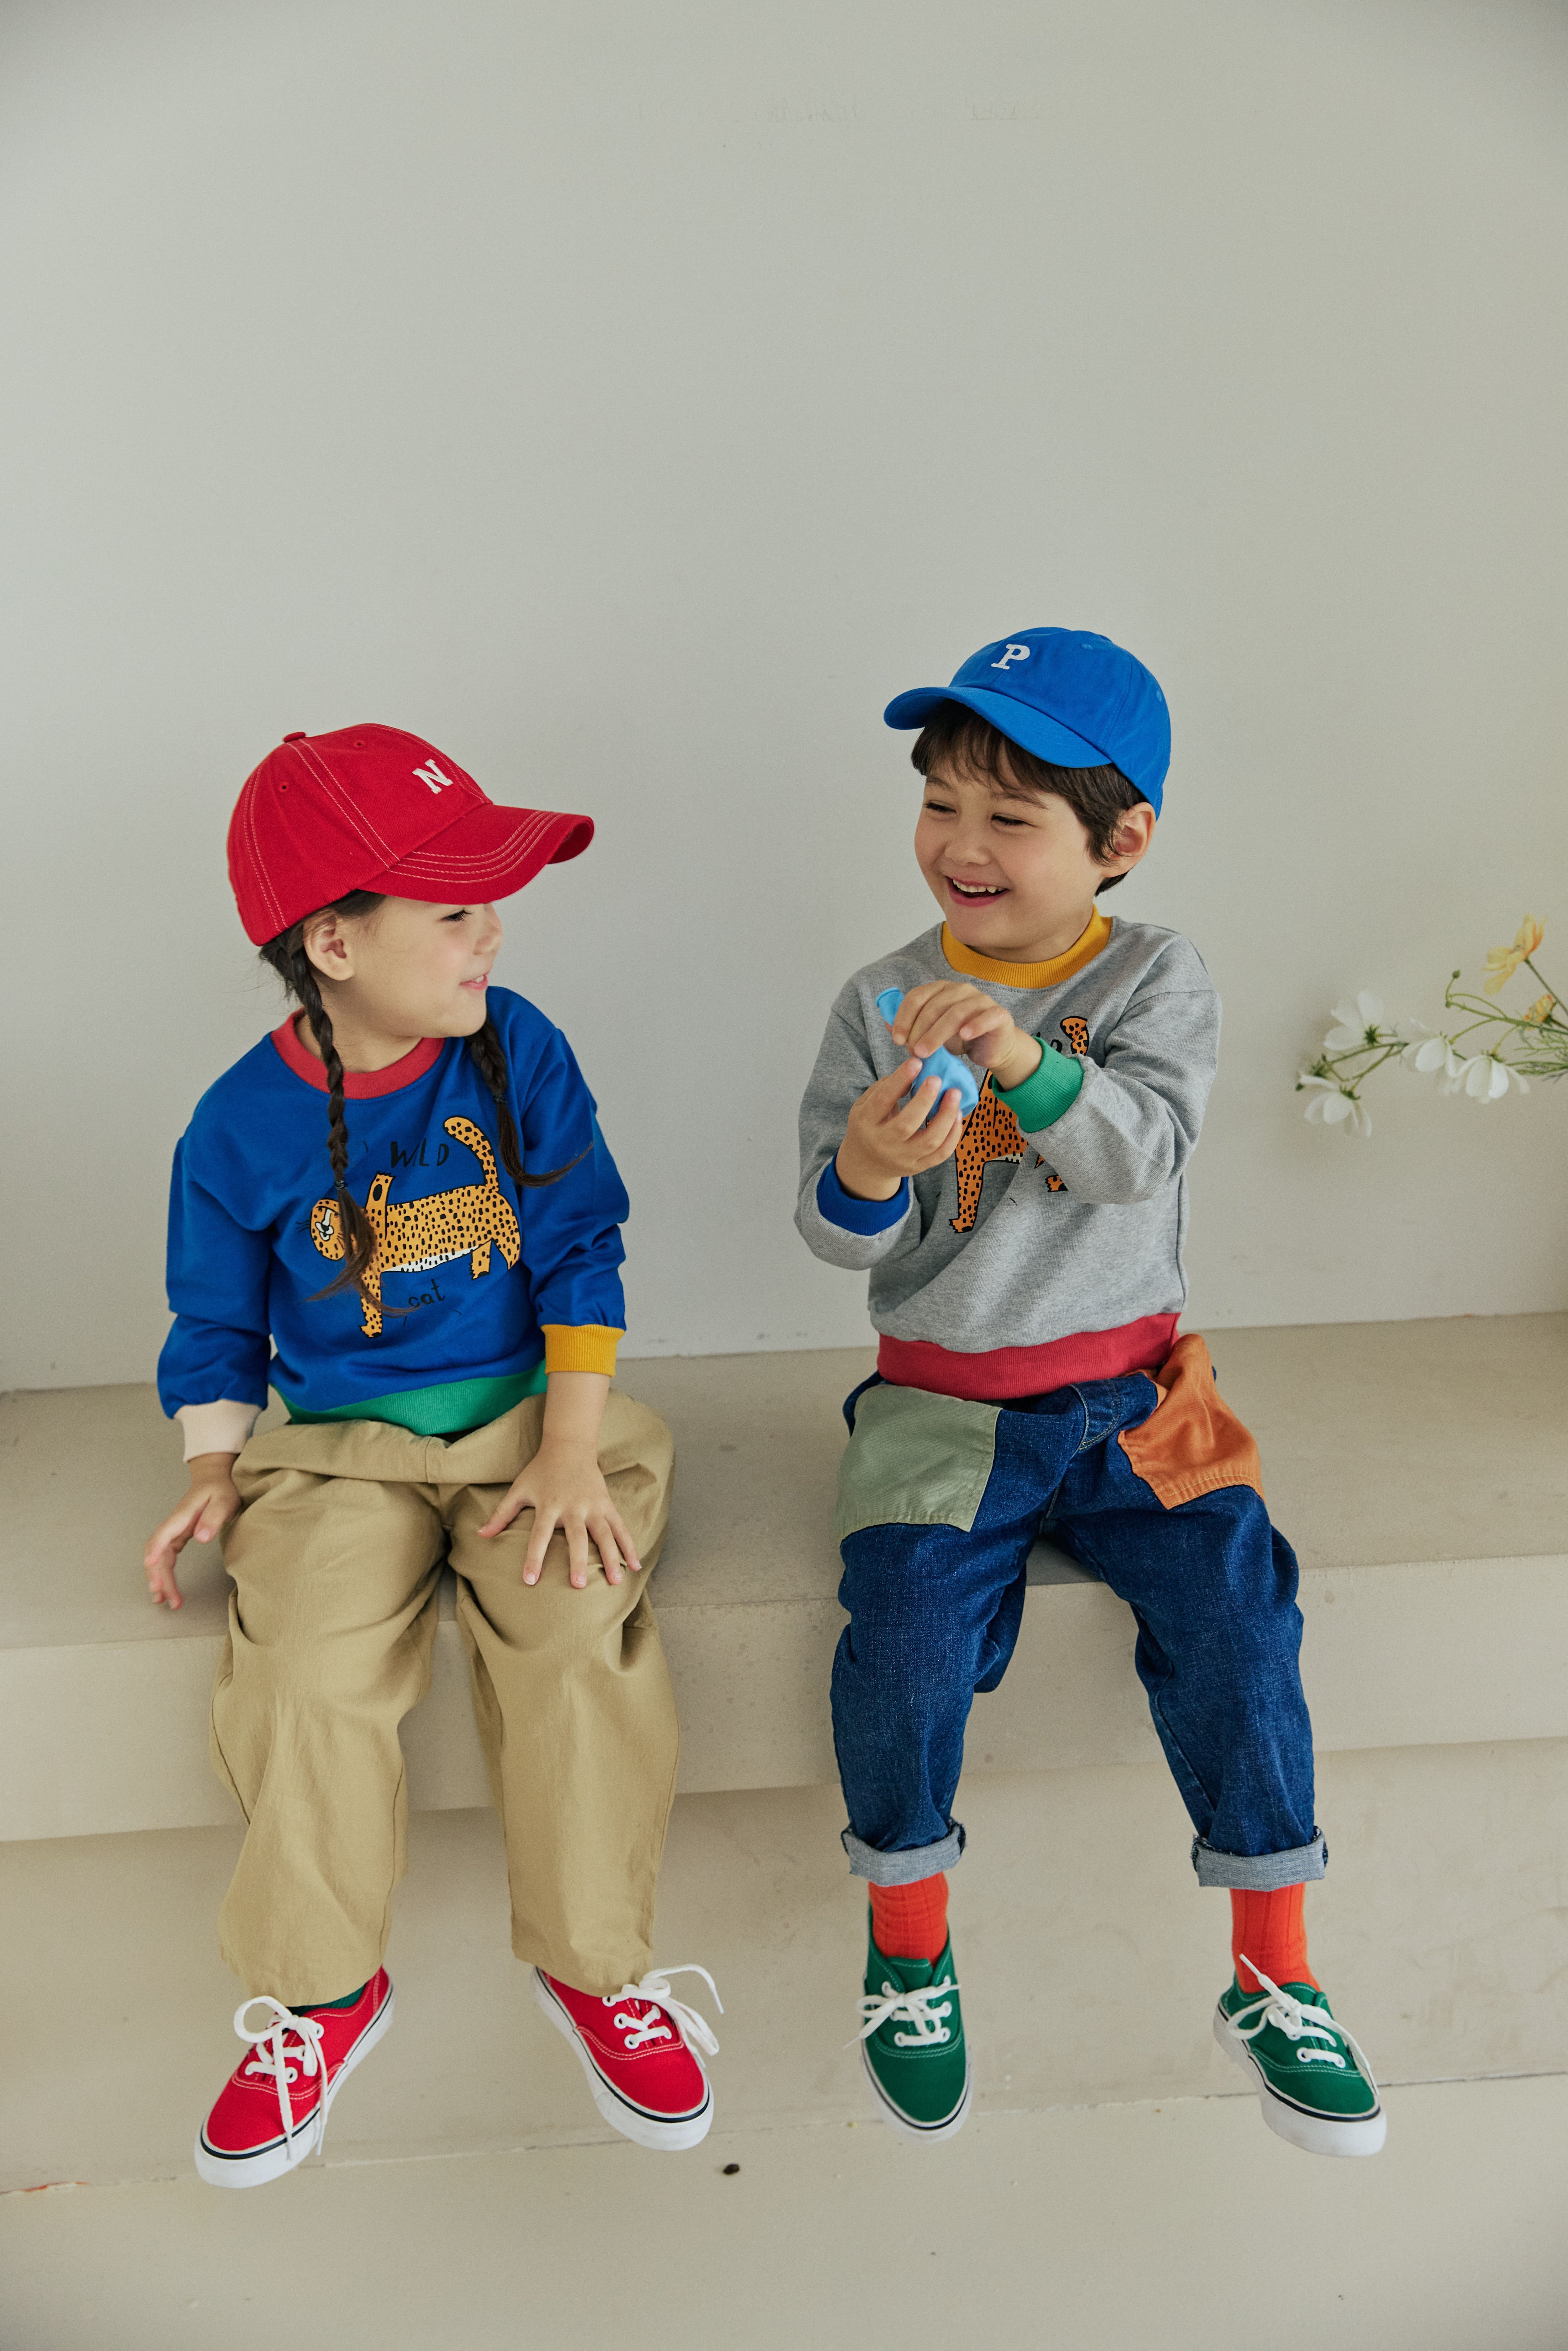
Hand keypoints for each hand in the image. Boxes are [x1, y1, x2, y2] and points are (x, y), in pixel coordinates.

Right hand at [143, 1453, 240, 1610]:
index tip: (151, 1565)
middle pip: (159, 1552)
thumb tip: (200, 1537)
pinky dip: (164, 1573)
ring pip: (159, 1557)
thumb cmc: (221, 1488)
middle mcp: (174, 1524)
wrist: (215, 1478)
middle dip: (159, 1575)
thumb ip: (213, 1518)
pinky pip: (165, 1558)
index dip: (156, 1549)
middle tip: (165, 1597)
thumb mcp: (224, 1501)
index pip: (165, 1534)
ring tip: (164, 1601)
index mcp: (182, 1515)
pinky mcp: (178, 1537)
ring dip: (159, 1578)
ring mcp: (174, 1531)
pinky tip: (165, 1588)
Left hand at [477, 1436, 641, 1587]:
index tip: (530, 1580)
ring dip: (611, 1557)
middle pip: (577, 1537)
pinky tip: (634, 1566)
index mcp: (549, 1505)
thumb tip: (479, 1535)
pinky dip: (629, 1546)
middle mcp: (573, 1506)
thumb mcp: (518, 1489)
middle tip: (579, 1585)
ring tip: (615, 1581)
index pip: (540, 1535)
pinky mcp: (607, 1504)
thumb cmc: (541, 1470)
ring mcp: (593, 1506)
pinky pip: (620, 1527)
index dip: (534, 1557)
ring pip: (605, 1534)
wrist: (569, 1446)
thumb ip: (501, 1514)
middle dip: (579, 1561)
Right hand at [834, 1059, 966, 1200]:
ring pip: (929, 1141)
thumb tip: (915, 1070)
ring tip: (955, 1094)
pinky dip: (953, 1135)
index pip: (883, 1100)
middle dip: (924, 1100)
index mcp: (866, 1123)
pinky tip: (958, 1115)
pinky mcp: (918, 1167)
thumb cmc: (869, 1125)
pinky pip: (941, 1154)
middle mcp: (883, 1143)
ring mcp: (902, 1158)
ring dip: (946, 1116)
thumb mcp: (865, 1104)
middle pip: (907, 1124)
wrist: (867, 1163)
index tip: (916, 1062)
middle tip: (937, 1079)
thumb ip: (886, 1088)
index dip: (900, 1080)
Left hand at [888, 981, 1042, 1092]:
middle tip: (912, 1051)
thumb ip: (911, 1028)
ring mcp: (981, 1000)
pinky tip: (964, 1036)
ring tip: (925, 1052)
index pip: (917, 996)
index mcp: (941, 989)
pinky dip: (975, 1025)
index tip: (896, 1040)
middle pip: (934, 1006)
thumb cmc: (959, 1039)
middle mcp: (961, 990)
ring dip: (937, 1034)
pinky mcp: (999, 1014)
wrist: (992, 1048)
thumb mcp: (931, 1034)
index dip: (904, 1017)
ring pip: (956, 1013)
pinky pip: (987, 1016)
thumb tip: (887, 1023)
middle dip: (919, 1030)